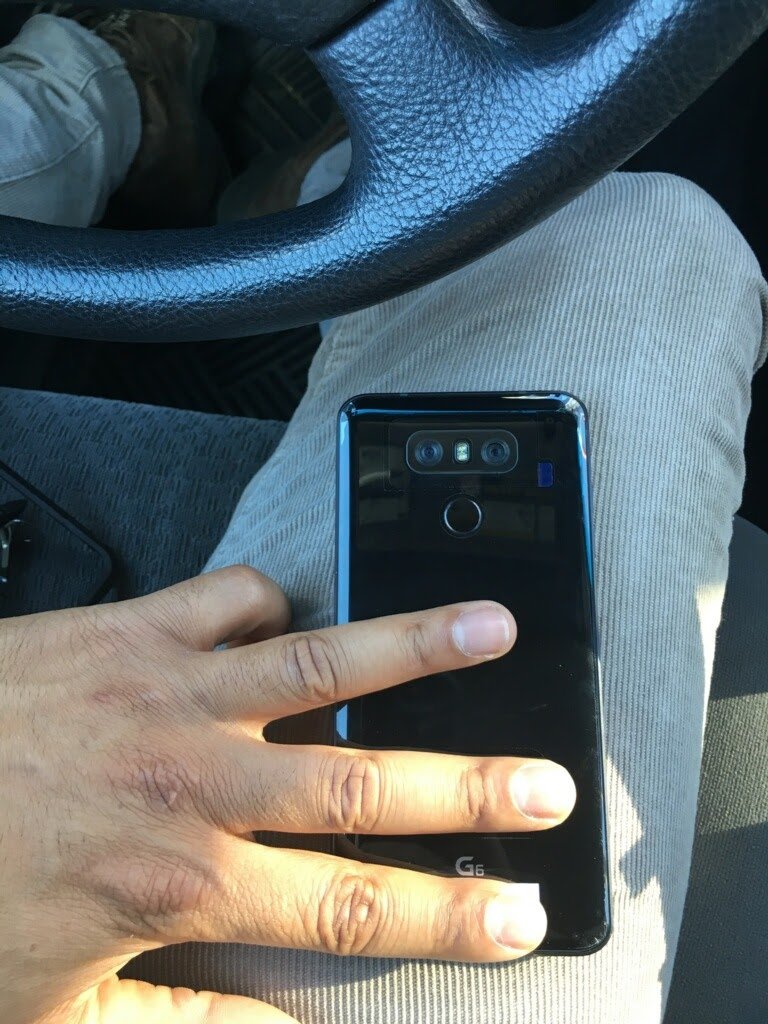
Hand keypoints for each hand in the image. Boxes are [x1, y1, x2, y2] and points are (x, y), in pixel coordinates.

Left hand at [0, 567, 575, 1023]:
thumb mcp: (58, 1011)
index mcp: (181, 884)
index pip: (351, 907)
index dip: (448, 916)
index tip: (518, 913)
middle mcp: (194, 779)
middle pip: (364, 781)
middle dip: (472, 786)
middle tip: (551, 784)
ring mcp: (168, 691)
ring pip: (321, 663)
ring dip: (415, 646)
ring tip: (492, 628)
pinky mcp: (132, 631)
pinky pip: (231, 597)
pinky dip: (275, 601)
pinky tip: (297, 614)